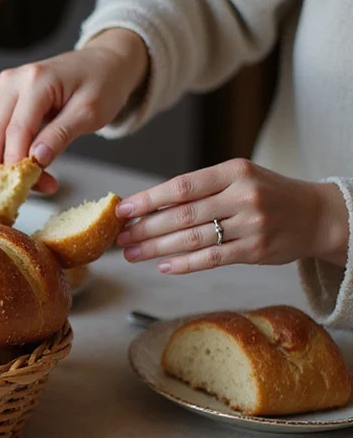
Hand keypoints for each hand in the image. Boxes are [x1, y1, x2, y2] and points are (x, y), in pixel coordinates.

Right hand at [0, 29, 148, 193]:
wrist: (105, 62)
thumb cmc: (103, 83)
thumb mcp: (89, 113)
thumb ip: (60, 135)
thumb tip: (36, 159)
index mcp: (35, 80)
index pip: (16, 131)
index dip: (19, 163)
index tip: (32, 187)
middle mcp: (13, 80)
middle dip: (7, 166)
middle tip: (29, 190)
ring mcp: (7, 86)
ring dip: (7, 160)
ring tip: (37, 180)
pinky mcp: (7, 95)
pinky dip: (9, 148)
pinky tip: (29, 164)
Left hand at [116, 159, 349, 273]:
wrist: (317, 215)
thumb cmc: (267, 194)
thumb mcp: (239, 179)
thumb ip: (201, 189)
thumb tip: (149, 205)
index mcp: (234, 171)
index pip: (182, 186)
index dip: (148, 199)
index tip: (123, 210)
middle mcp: (243, 196)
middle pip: (182, 215)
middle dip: (145, 228)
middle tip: (120, 237)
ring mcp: (250, 224)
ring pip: (192, 238)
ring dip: (156, 248)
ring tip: (132, 253)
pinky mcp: (256, 250)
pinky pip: (211, 258)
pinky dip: (183, 264)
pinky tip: (162, 266)